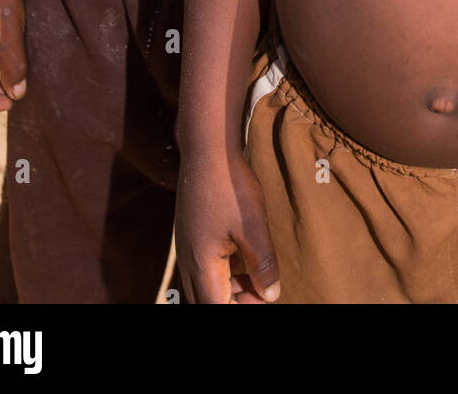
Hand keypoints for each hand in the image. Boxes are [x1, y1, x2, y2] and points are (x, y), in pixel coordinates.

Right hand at [176, 152, 279, 304]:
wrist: (207, 149)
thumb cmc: (230, 186)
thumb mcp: (254, 228)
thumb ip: (262, 265)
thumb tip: (270, 296)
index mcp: (201, 264)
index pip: (214, 306)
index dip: (239, 308)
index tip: (261, 300)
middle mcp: (188, 260)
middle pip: (205, 300)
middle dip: (232, 302)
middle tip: (261, 294)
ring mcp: (187, 245)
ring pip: (203, 283)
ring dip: (228, 289)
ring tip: (256, 279)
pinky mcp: (191, 232)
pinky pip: (203, 265)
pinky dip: (222, 272)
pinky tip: (242, 258)